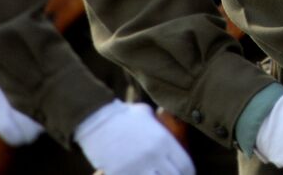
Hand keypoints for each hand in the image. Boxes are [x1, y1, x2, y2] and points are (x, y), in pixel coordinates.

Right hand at [73, 100, 191, 174]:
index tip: (185, 174)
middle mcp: (155, 156)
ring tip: (153, 173)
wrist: (96, 121)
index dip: (186, 172)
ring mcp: (138, 166)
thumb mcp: (146, 114)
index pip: (185, 165)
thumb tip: (163, 114)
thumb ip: (158, 120)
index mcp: (165, 141)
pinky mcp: (122, 173)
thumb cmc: (121, 115)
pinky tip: (137, 174)